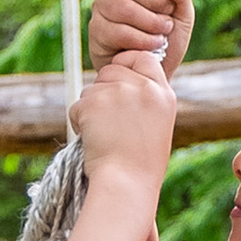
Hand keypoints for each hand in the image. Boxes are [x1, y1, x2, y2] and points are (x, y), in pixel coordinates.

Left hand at [70, 50, 177, 188]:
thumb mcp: (157, 125)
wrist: (127, 183)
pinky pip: (78, 106)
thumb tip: (121, 83)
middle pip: (112, 70)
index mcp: (163, 94)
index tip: (120, 80)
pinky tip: (93, 140)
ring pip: (92, 88)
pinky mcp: (94, 102)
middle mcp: (143, 88)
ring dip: (91, 109)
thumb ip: (145, 100)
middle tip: (109, 121)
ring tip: (105, 136)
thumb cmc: (141, 165)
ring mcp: (118, 92)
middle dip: (104, 89)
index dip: (127, 64)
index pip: (144, 58)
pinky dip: (79, 122)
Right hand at [87, 0, 192, 76]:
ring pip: (124, 8)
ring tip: (162, 34)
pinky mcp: (97, 33)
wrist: (158, 73)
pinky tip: (153, 46)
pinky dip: (143, 39)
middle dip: (154, 0)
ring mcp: (101, 11)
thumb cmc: (168, 39)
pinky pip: (119, 31)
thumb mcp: (183, 12)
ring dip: (151, 23)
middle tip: (167, 16)